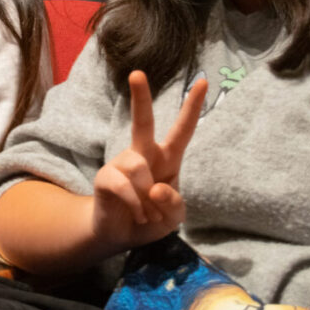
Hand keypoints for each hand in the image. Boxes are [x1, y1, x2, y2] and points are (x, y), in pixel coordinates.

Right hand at [91, 70, 206, 250]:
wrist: (120, 235)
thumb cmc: (152, 217)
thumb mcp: (174, 217)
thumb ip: (174, 203)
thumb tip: (156, 189)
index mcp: (167, 158)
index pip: (182, 130)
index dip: (192, 107)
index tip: (203, 82)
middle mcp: (143, 154)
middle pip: (142, 121)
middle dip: (141, 97)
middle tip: (137, 73)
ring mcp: (122, 163)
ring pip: (138, 168)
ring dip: (147, 198)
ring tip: (146, 212)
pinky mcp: (105, 177)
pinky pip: (123, 185)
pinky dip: (135, 206)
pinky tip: (136, 214)